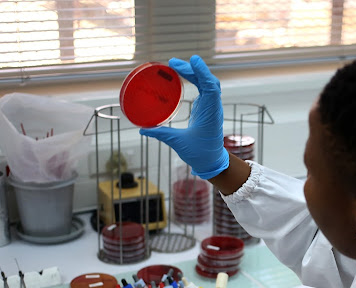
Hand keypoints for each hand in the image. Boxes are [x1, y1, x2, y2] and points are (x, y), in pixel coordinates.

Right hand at [139, 55, 229, 179]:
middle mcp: (213, 107)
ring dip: (193, 72)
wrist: (211, 160)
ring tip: (174, 65)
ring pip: (206, 83)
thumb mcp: (179, 143)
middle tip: (173, 63)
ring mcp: (210, 106)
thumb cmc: (199, 153)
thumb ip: (161, 135)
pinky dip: (194, 79)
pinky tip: (180, 75)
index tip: (193, 61)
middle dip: (193, 69)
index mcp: (211, 114)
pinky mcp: (206, 107)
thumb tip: (142, 129)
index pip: (211, 88)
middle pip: (207, 81)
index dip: (203, 73)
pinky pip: (203, 88)